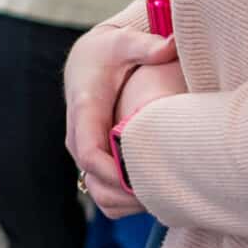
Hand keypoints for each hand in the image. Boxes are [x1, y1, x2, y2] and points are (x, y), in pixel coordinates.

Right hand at [63, 22, 178, 216]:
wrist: (87, 62)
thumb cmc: (108, 53)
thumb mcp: (123, 43)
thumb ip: (145, 46)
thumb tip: (170, 45)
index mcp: (84, 113)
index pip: (89, 154)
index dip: (114, 174)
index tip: (145, 182)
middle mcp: (78, 138)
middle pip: (96, 181)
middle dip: (129, 194)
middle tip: (168, 196)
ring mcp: (84, 152)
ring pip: (99, 194)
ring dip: (129, 204)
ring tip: (167, 199)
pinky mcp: (93, 161)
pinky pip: (104, 194)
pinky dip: (126, 204)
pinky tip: (157, 196)